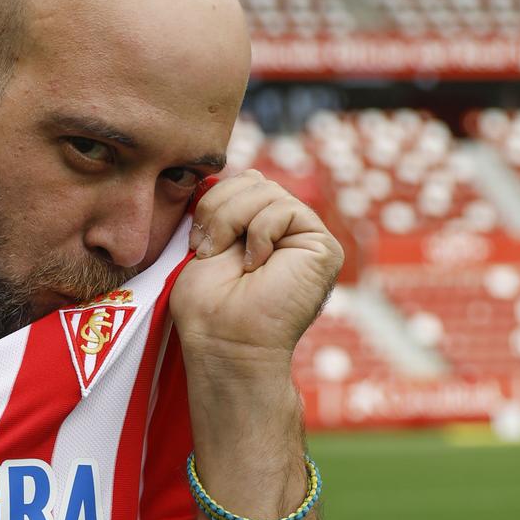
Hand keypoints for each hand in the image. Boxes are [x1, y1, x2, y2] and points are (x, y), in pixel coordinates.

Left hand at [170, 171, 342, 368]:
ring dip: (234, 221)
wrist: (223, 342)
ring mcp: (306, 238)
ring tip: (230, 259)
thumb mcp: (205, 243)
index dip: (212, 202)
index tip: (196, 243)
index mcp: (259, 230)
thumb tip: (220, 176)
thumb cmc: (208, 306)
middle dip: (219, 209)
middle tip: (207, 251)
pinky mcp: (323, 247)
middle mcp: (286, 232)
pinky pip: (286, 208)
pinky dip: (260, 233)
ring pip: (267, 190)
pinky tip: (255, 265)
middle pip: (254, 180)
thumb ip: (220, 207)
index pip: (242, 182)